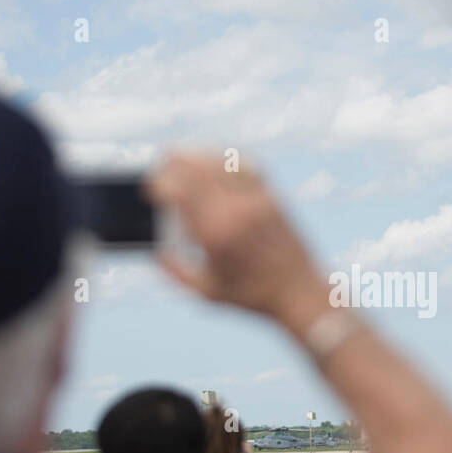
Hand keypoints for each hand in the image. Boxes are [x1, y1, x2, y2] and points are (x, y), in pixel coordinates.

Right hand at [146, 153, 322, 326]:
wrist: (300, 293)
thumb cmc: (253, 296)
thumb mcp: (208, 292)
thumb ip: (177, 273)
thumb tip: (157, 253)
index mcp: (214, 235)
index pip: (180, 191)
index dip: (159, 184)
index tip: (151, 190)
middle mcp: (235, 212)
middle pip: (196, 169)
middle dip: (173, 163)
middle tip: (161, 167)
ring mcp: (256, 201)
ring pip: (220, 162)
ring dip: (197, 156)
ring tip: (181, 158)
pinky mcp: (272, 197)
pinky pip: (245, 166)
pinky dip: (225, 158)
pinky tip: (215, 160)